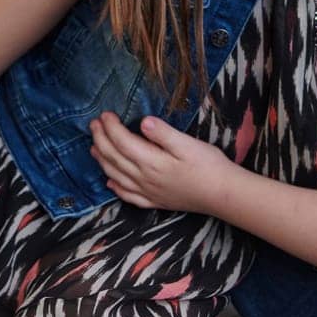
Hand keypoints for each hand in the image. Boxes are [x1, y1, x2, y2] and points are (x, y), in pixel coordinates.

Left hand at [89, 112, 228, 213]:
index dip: (110, 127)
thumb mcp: (188, 144)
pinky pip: (129, 196)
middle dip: (101, 139)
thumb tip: (143, 122)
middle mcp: (145, 178)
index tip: (104, 114)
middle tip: (93, 125)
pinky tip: (110, 183)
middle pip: (114, 158)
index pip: (122, 141)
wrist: (222, 194)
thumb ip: (163, 133)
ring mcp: (148, 192)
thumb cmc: (209, 165)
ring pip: (116, 176)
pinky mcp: (155, 201)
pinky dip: (116, 188)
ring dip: (102, 161)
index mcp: (151, 161)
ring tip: (93, 148)